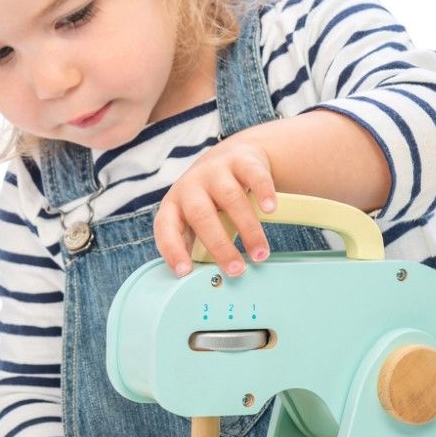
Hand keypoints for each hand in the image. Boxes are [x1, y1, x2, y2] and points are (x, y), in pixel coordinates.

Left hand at [154, 137, 276, 277]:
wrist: (231, 157)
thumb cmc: (210, 199)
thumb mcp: (195, 220)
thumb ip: (196, 244)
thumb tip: (204, 280)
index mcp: (173, 205)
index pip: (165, 228)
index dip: (172, 249)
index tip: (184, 272)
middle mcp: (191, 186)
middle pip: (201, 215)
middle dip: (219, 245)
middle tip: (236, 269)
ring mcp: (215, 171)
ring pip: (230, 198)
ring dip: (248, 229)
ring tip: (260, 253)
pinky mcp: (241, 160)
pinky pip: (253, 175)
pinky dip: (263, 192)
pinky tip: (270, 210)